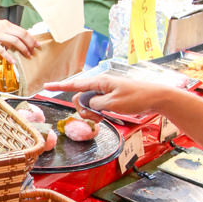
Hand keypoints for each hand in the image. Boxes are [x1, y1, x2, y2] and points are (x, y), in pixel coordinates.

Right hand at [0, 16, 38, 63]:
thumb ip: (7, 33)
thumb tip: (15, 42)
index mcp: (6, 24)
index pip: (22, 30)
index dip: (31, 38)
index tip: (37, 44)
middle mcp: (3, 28)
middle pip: (21, 35)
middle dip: (30, 44)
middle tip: (34, 51)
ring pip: (15, 41)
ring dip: (23, 49)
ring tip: (27, 55)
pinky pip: (2, 50)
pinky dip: (9, 56)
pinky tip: (13, 61)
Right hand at [45, 74, 167, 117]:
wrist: (156, 97)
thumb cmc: (136, 98)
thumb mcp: (113, 104)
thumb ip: (96, 104)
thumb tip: (88, 104)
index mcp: (100, 82)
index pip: (75, 84)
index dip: (59, 86)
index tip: (46, 87)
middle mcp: (101, 85)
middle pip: (81, 97)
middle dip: (83, 109)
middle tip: (95, 119)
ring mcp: (106, 91)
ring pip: (89, 103)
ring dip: (91, 113)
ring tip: (103, 118)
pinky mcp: (111, 97)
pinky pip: (97, 104)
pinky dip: (98, 112)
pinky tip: (106, 116)